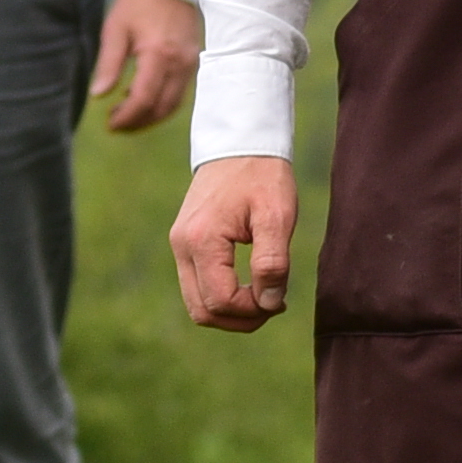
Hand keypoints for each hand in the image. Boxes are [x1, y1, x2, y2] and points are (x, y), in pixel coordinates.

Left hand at [89, 0, 199, 135]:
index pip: (144, 99)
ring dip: (151, 117)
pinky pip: (180, 93)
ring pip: (174, 105)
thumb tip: (98, 96)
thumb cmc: (137, 3)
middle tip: (116, 125)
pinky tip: (141, 98)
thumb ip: (109, 64)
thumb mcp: (115, 30)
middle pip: (162, 108)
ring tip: (126, 116)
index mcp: (159, 55)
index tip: (110, 124)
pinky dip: (161, 104)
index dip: (127, 117)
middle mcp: (180, 64)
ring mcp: (190, 64)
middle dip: (139, 122)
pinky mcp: (193, 62)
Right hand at [170, 156, 296, 333]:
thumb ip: (273, 262)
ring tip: (264, 298)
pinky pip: (197, 286)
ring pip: (197, 304)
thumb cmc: (262, 175)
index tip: (282, 300)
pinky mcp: (185, 244)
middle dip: (240, 319)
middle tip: (274, 305)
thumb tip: (269, 303)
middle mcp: (182, 246)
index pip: (220, 301)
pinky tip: (250, 285)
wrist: (240, 144)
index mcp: (202, 240)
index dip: (252, 311)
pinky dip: (222, 296)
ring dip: (231, 311)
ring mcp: (179, 246)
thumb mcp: (277, 216)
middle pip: (202, 311)